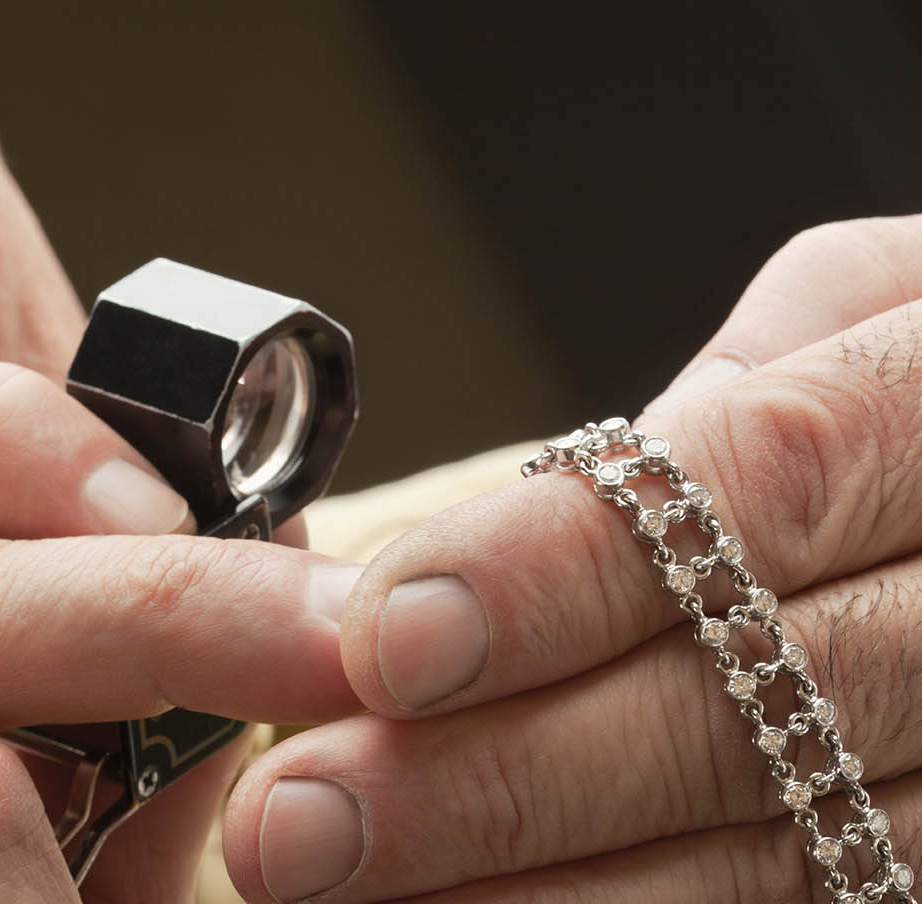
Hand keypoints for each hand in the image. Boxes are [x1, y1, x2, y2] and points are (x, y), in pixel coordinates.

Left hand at [223, 217, 921, 901]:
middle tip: (300, 826)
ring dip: (543, 896)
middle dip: (500, 779)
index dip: (562, 573)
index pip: (758, 482)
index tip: (381, 644)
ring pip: (779, 857)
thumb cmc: (915, 379)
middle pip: (743, 708)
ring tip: (351, 899)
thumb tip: (503, 537)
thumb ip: (712, 403)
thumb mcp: (855, 314)